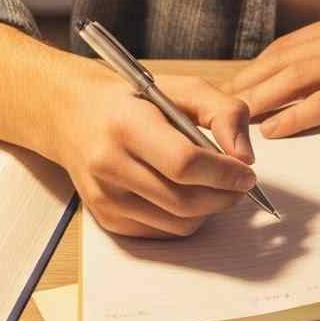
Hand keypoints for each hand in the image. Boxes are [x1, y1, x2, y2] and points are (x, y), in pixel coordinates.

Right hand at [59, 70, 256, 238]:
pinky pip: (163, 233)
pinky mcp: (106, 218)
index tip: (246, 173)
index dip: (224, 173)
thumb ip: (223, 112)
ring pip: (178, 224)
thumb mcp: (181, 88)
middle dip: (224, 196)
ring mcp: (104, 197)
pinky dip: (185, 219)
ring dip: (208, 210)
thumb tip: (244, 157)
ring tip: (213, 187)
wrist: (73, 115)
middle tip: (239, 184)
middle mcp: (109, 164)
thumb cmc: (132, 100)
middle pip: (184, 201)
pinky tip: (186, 195)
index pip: (183, 163)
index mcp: (126, 124)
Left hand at [228, 10, 319, 137]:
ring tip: (232, 123)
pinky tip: (274, 130)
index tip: (232, 92)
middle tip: (216, 112)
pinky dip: (294, 116)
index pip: (286, 47)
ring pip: (294, 78)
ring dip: (258, 101)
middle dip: (245, 86)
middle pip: (280, 60)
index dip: (255, 71)